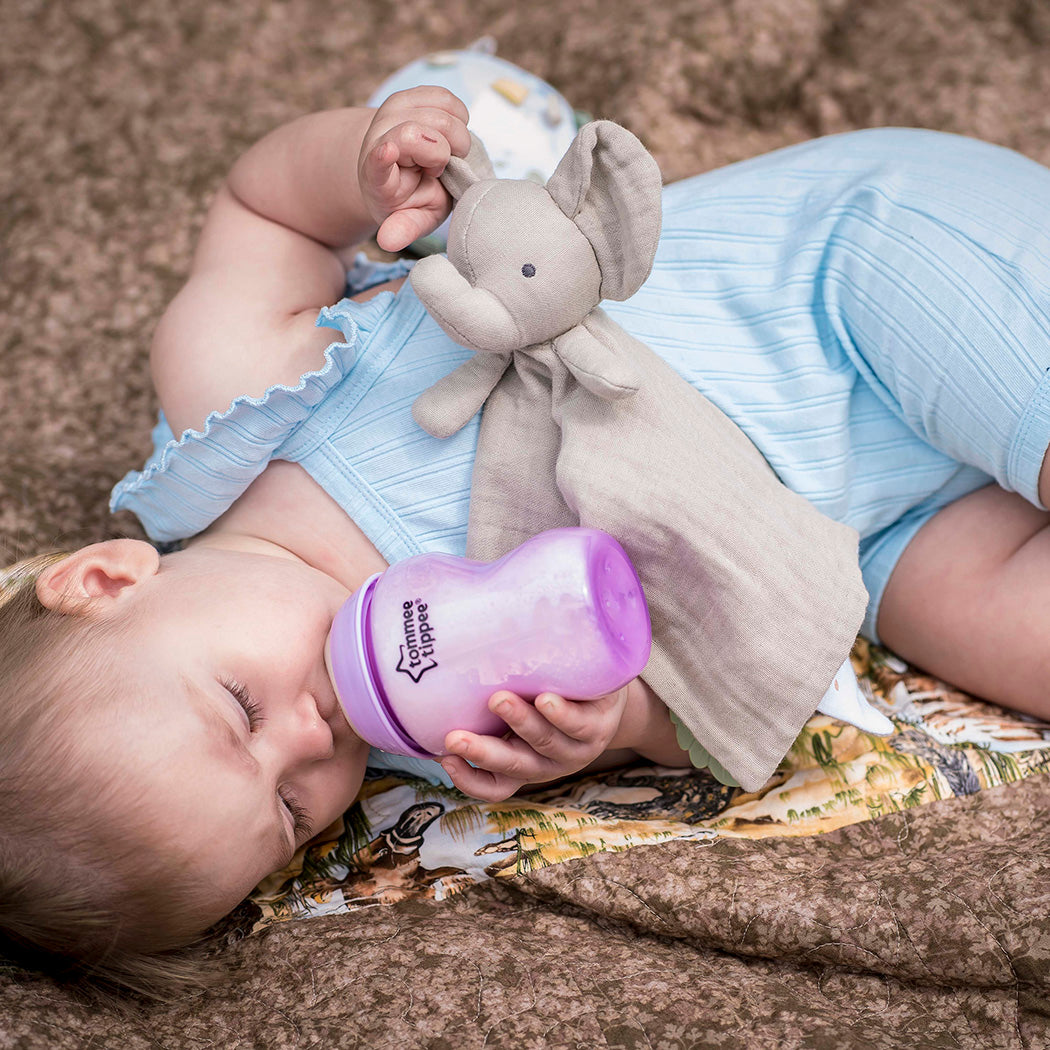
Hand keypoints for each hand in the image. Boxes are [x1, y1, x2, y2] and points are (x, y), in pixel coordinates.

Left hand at [358, 86, 470, 251]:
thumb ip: (404, 229)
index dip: (382, 157)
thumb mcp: (412, 219)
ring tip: (444, 155)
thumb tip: (388, 242)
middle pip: (424, 135)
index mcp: (377, 178)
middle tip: (440, 171)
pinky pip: (447, 98)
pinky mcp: (408, 94)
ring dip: (456, 137)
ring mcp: (390, 111)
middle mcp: (378, 138)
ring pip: (442, 113)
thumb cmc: (412, 199)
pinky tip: (448, 135)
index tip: (388, 151)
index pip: (376, 165)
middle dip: (448, 154)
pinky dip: (459, 117)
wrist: (404, 169)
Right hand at [439, 686, 631, 801]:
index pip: (495, 786)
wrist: (608, 694)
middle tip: (453, 738)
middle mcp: (549, 762)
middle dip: (483, 752)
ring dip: (521, 723)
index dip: (469, 780)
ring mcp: (577, 747)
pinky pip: (579, 724)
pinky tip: (545, 700)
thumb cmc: (553, 697)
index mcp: (526, 763)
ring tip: (498, 701)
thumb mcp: (521, 707)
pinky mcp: (599, 725)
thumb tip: (438, 679)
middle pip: (514, 766)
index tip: (444, 757)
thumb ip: (491, 706)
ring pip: (546, 742)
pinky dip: (561, 714)